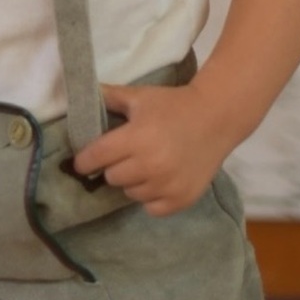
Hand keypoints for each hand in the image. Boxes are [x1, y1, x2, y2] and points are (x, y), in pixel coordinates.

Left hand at [72, 82, 234, 217]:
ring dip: (132, 182)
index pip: (96, 157)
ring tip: (146, 165)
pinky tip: (159, 179)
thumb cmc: (173, 105)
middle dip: (113, 167)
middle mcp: (150, 165)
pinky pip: (151, 208)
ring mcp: (167, 185)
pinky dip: (151, 197)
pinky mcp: (181, 199)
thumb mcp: (140, 97)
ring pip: (130, 193)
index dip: (84, 161)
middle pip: (111, 178)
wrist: (216, 118)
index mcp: (136, 138)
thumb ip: (110, 96)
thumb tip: (83, 92)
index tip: (83, 162)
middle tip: (126, 155)